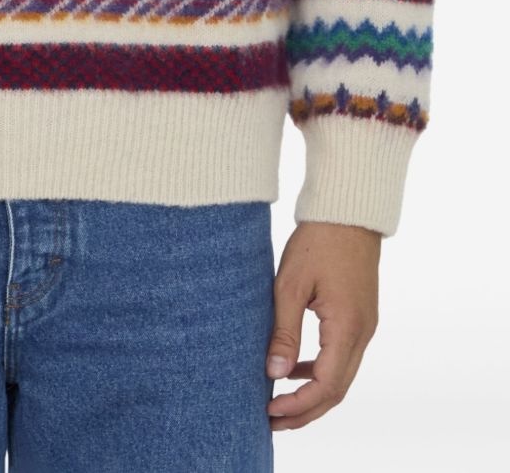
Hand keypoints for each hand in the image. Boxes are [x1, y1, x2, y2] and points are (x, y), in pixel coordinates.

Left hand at [265, 220, 380, 429]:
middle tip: (271, 421)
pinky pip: (342, 357)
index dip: (298, 405)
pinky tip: (294, 369)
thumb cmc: (317, 242)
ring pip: (341, 376)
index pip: (326, 385)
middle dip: (305, 411)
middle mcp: (362, 333)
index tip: (270, 411)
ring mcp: (365, 326)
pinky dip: (320, 371)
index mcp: (347, 327)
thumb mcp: (291, 284)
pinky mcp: (360, 317)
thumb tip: (274, 372)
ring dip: (312, 394)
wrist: (348, 213)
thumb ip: (285, 331)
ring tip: (278, 402)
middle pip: (337, 390)